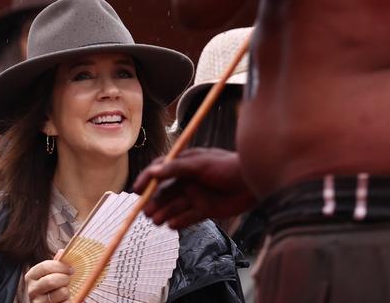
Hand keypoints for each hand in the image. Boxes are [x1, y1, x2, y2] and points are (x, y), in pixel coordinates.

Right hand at [24, 251, 71, 302]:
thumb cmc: (52, 286)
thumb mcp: (52, 273)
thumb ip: (57, 262)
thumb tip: (61, 252)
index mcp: (31, 276)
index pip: (45, 266)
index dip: (61, 266)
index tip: (71, 269)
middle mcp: (32, 289)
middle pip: (52, 280)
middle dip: (65, 279)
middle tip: (68, 280)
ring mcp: (37, 301)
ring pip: (61, 292)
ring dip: (67, 291)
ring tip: (65, 291)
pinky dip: (68, 301)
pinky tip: (63, 300)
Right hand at [132, 148, 256, 228]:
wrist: (252, 182)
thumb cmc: (227, 167)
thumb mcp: (200, 164)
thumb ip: (176, 168)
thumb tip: (153, 172)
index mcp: (186, 164)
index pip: (161, 171)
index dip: (147, 180)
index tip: (136, 190)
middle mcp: (189, 180)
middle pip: (165, 192)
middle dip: (154, 202)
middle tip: (145, 212)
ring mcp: (197, 195)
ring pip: (175, 206)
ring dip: (163, 213)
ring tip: (155, 221)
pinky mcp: (206, 210)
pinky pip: (188, 218)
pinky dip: (179, 222)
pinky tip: (171, 226)